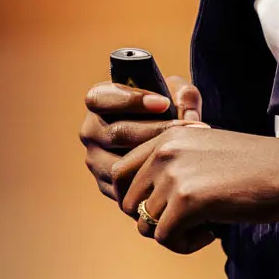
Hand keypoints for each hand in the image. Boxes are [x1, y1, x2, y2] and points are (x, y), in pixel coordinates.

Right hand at [79, 74, 201, 204]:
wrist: (161, 137)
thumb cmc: (165, 108)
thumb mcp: (175, 92)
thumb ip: (184, 94)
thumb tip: (188, 115)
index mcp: (98, 100)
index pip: (100, 99)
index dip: (130, 101)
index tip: (163, 103)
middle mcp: (90, 130)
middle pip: (117, 133)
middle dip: (154, 131)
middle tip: (186, 130)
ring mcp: (95, 159)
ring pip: (120, 163)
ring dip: (153, 158)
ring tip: (184, 151)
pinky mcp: (105, 184)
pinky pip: (125, 186)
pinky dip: (149, 180)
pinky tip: (173, 172)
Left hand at [113, 127, 278, 253]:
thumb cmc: (256, 166)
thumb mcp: (205, 152)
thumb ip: (174, 165)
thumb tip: (144, 202)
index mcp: (167, 137)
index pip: (120, 173)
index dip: (134, 200)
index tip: (161, 211)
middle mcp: (164, 152)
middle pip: (127, 202)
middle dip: (150, 220)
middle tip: (182, 223)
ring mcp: (174, 176)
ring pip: (145, 224)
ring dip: (172, 234)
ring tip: (203, 227)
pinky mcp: (187, 202)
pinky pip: (165, 238)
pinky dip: (185, 245)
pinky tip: (210, 233)